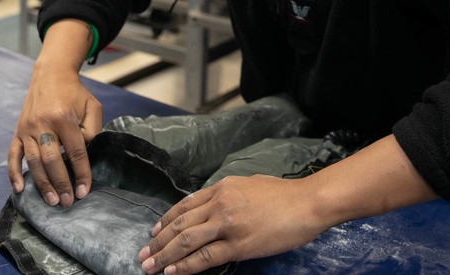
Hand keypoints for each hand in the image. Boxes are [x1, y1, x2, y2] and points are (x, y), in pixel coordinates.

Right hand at [7, 26, 102, 206]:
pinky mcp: (17, 131)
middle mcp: (43, 123)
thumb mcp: (92, 106)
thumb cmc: (74, 94)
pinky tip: (19, 189)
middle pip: (52, 160)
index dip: (82, 173)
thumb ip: (92, 130)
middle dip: (61, 183)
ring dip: (42, 184)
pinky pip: (12, 155)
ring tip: (52, 201)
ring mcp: (27, 128)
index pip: (76, 152)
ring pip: (33, 161)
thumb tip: (85, 152)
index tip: (85, 191)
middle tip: (68, 202)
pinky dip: (14, 172)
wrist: (50, 75)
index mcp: (64, 117)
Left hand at [137, 175, 323, 274]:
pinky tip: (173, 273)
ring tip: (149, 267)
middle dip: (158, 242)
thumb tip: (212, 206)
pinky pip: (205, 258)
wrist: (307, 203)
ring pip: (187, 241)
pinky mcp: (239, 245)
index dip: (165, 221)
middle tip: (143, 255)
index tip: (153, 233)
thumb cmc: (283, 194)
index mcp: (221, 188)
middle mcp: (219, 205)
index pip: (184, 206)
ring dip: (165, 256)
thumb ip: (227, 195)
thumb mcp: (248, 185)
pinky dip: (186, 266)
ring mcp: (228, 225)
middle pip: (180, 225)